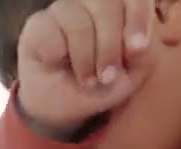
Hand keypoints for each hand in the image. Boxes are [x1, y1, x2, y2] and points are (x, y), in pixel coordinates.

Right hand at [17, 0, 154, 137]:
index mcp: (119, 7)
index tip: (138, 49)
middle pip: (107, 5)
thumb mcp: (131, 76)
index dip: (138, 17)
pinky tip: (56, 66)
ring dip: (85, 60)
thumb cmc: (101, 83)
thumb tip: (139, 45)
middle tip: (108, 77)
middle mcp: (91, 2)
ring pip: (79, 23)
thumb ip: (142, 56)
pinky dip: (57, 59)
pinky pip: (51, 35)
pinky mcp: (37, 24)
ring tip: (87, 81)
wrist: (65, 105)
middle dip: (110, 47)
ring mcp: (63, 9)